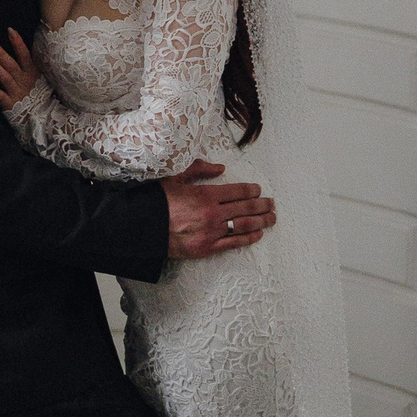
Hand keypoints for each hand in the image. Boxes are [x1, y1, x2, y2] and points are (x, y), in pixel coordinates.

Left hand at [0, 27, 39, 110]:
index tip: (10, 30)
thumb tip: (33, 46)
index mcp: (33, 73)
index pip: (25, 55)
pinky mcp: (10, 104)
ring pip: (5, 77)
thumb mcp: (43, 78)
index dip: (18, 42)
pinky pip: (0, 95)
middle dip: (0, 53)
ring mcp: (17, 92)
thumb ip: (35, 64)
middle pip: (11, 64)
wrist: (45, 118)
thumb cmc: (42, 96)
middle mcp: (24, 80)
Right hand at [161, 157, 276, 259]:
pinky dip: (248, 238)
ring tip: (272, 218)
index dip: (252, 190)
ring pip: (244, 226)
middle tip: (271, 204)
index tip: (259, 190)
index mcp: (207, 194)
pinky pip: (234, 243)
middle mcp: (214, 213)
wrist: (145, 229)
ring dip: (261, 221)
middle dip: (262, 205)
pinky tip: (258, 234)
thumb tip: (220, 168)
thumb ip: (199, 169)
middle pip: (246, 208)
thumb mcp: (175, 177)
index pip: (238, 191)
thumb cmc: (158, 201)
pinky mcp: (208, 248)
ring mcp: (212, 232)